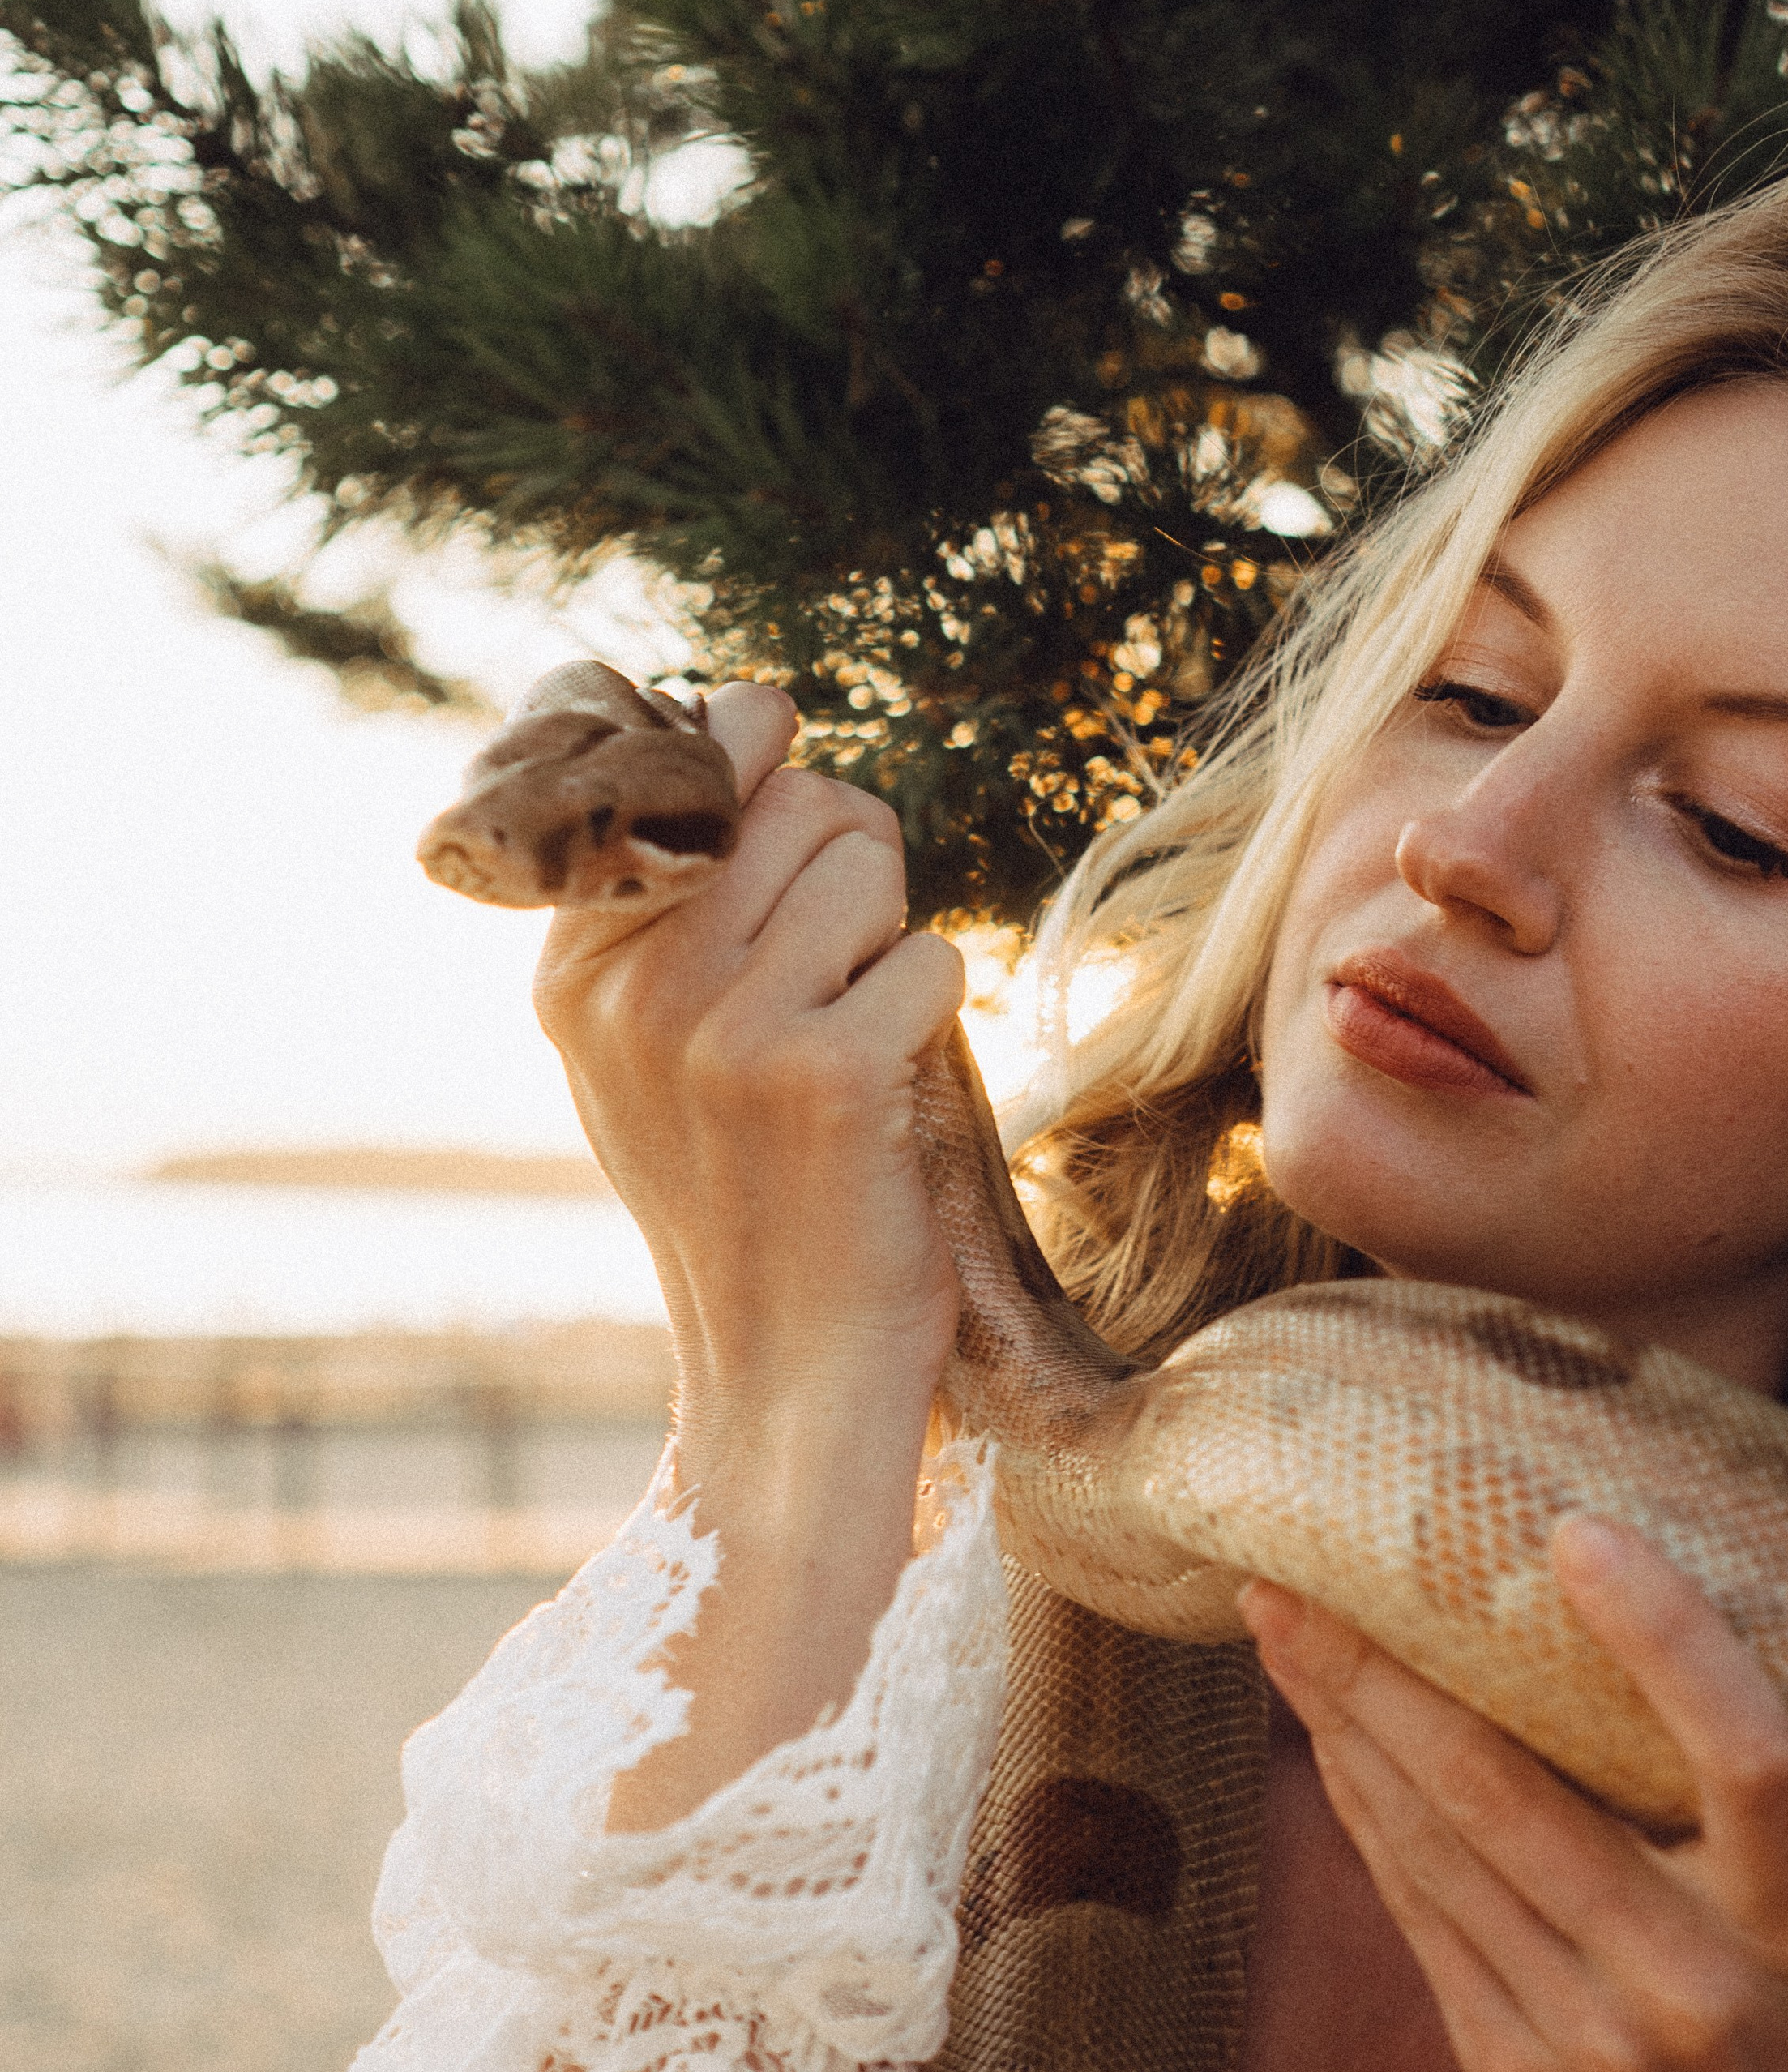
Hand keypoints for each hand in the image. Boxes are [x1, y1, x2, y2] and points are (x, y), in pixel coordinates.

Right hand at [533, 682, 964, 1419]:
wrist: (787, 1369)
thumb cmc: (748, 1192)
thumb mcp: (655, 1045)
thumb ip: (673, 896)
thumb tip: (747, 702)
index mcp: (572, 968)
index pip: (672, 756)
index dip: (758, 756)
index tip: (780, 800)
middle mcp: (631, 987)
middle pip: (798, 797)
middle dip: (850, 859)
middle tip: (838, 967)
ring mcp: (721, 1028)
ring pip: (867, 861)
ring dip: (892, 939)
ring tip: (854, 1032)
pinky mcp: (823, 1073)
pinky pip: (929, 955)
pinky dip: (931, 1019)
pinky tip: (885, 1096)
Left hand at [1240, 1514, 1787, 2071]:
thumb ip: (1724, 1828)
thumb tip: (1573, 1648)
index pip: (1753, 1758)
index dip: (1671, 1643)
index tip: (1578, 1534)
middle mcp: (1693, 1981)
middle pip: (1514, 1789)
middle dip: (1386, 1669)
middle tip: (1295, 1572)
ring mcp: (1591, 2039)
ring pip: (1437, 1844)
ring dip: (1343, 1726)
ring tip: (1280, 1631)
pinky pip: (1418, 1914)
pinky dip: (1364, 1816)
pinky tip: (1324, 1747)